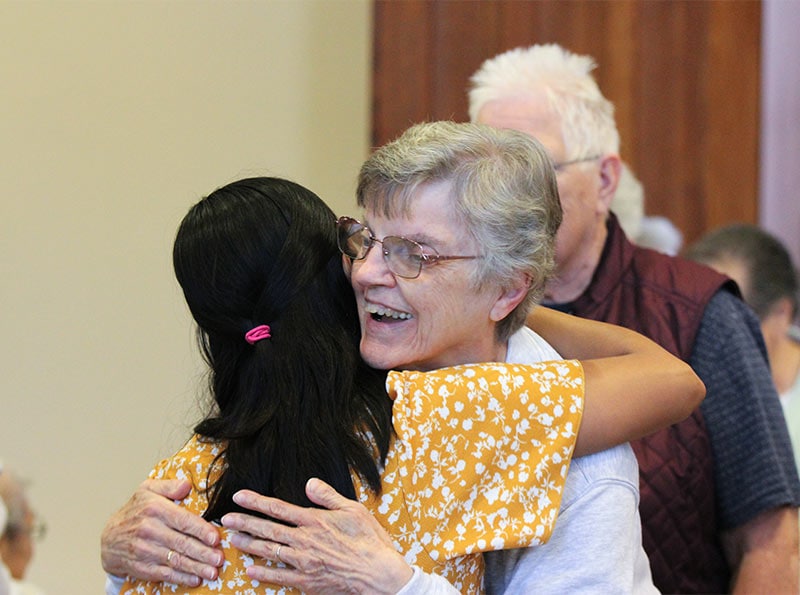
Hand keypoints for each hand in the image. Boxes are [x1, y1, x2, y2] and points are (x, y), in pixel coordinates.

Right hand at [100, 478, 223, 585]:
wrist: (109, 537)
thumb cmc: (135, 511)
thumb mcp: (148, 489)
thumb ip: (169, 486)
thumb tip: (186, 485)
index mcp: (154, 509)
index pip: (182, 520)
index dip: (200, 530)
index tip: (215, 538)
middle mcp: (149, 530)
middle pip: (181, 543)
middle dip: (203, 553)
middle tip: (219, 559)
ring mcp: (144, 550)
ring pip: (175, 560)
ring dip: (196, 568)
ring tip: (212, 572)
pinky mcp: (141, 567)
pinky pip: (164, 574)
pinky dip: (181, 578)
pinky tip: (195, 580)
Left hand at [221, 478, 413, 594]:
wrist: (378, 574)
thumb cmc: (369, 540)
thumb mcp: (353, 509)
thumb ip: (327, 496)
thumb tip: (308, 483)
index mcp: (314, 520)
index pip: (278, 508)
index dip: (256, 502)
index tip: (239, 497)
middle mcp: (304, 540)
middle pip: (268, 529)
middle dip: (245, 523)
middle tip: (225, 519)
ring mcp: (304, 562)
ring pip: (270, 551)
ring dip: (249, 545)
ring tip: (232, 540)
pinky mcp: (307, 582)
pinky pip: (280, 577)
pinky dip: (264, 574)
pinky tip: (251, 570)